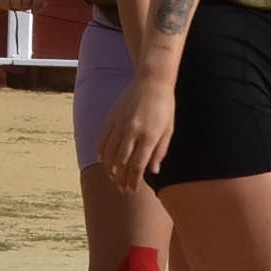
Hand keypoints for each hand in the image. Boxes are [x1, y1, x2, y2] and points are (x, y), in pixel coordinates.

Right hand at [0, 0, 44, 10]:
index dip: (37, 4)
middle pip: (27, 0)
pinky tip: (5, 3)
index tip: (34, 10)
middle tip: (20, 7)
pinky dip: (8, 5)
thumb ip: (36, 1)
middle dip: (24, 7)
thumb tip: (45, 4)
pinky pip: (8, 2)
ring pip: (18, 2)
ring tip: (12, 5)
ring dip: (15, 7)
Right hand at [97, 75, 173, 190]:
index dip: (133, 181)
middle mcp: (132, 132)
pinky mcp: (111, 118)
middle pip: (121, 163)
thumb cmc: (165, 107)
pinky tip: (104, 161)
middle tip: (122, 189)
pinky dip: (101, 153)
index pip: (137, 166)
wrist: (152, 81)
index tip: (132, 190)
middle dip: (120, 179)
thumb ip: (160, 151)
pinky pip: (102, 140)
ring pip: (108, 153)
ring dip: (109, 169)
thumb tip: (152, 171)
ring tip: (113, 178)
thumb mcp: (169, 130)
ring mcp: (119, 124)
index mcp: (149, 136)